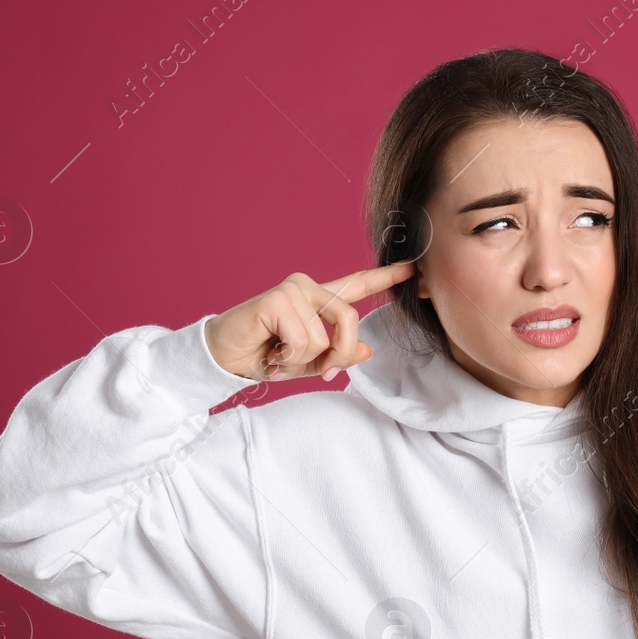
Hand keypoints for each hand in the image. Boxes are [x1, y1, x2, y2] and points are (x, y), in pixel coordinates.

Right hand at [204, 261, 415, 381]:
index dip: (386, 276)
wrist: (224, 359)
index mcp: (318, 300)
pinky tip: (270, 351)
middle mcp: (307, 288)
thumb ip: (338, 355)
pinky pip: (303, 340)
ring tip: (279, 355)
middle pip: (350, 319)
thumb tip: (367, 350)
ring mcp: (292, 290)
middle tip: (319, 371)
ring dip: (302, 359)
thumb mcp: (309, 363)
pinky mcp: (277, 299)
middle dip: (338, 353)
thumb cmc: (265, 356)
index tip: (413, 267)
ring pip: (324, 337)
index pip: (357, 285)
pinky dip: (288, 357)